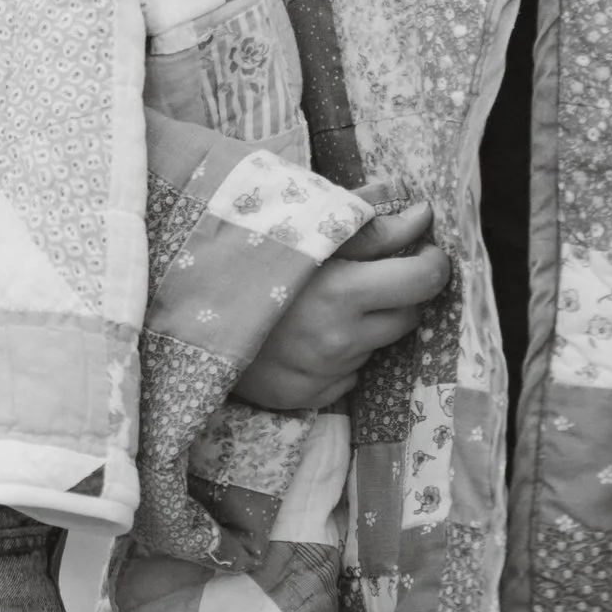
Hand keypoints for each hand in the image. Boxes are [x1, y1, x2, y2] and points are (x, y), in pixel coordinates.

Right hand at [236, 201, 446, 411]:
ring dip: (364, 325)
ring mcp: (322, 374)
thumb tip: (422, 215)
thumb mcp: (306, 228)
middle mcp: (339, 340)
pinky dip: (338, 355)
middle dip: (397, 293)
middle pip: (408, 316)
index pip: (423, 280)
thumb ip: (370, 225)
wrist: (179, 311)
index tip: (422, 251)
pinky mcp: (306, 397)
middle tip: (366, 275)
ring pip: (376, 346)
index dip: (432, 262)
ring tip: (322, 305)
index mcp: (342, 291)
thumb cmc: (244, 257)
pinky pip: (347, 375)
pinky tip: (305, 336)